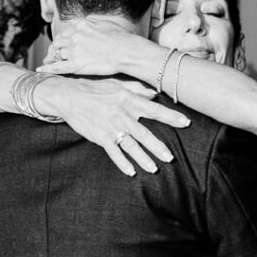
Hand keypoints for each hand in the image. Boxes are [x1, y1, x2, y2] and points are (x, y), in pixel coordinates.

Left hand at [39, 18, 151, 77]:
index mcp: (82, 25)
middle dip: (53, 48)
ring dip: (50, 58)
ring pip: (56, 54)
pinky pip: (57, 67)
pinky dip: (47, 68)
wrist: (126, 52)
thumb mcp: (106, 24)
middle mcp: (75, 36)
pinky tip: (40, 69)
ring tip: (47, 62)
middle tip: (51, 53)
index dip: (63, 38)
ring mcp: (74, 51)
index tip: (61, 43)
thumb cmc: (122, 39)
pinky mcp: (76, 65)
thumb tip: (87, 23)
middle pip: (58, 42)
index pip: (67, 31)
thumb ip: (93, 24)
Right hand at [40, 76, 189, 175]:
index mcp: (129, 101)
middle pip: (144, 134)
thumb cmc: (96, 89)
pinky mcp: (100, 137)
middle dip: (158, 147)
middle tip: (171, 158)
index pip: (155, 110)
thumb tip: (155, 93)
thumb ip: (138, 89)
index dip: (171, 117)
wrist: (69, 96)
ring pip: (130, 146)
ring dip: (143, 159)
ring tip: (154, 169)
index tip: (186, 123)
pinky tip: (131, 172)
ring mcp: (111, 127)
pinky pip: (113, 152)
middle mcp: (123, 115)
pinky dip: (122, 163)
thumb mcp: (118, 84)